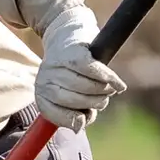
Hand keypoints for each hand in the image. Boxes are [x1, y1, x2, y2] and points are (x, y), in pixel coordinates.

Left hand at [36, 5, 126, 132]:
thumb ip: (75, 112)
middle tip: (103, 98)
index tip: (87, 116)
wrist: (67, 33)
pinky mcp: (73, 52)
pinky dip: (108, 78)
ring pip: (85, 86)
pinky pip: (92, 70)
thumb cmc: (72, 71)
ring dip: (102, 89)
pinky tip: (118, 85)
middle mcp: (44, 81)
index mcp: (42, 95)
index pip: (57, 115)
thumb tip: (80, 127)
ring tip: (108, 87)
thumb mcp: (70, 93)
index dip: (76, 119)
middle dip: (93, 102)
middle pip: (73, 101)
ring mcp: (56, 66)